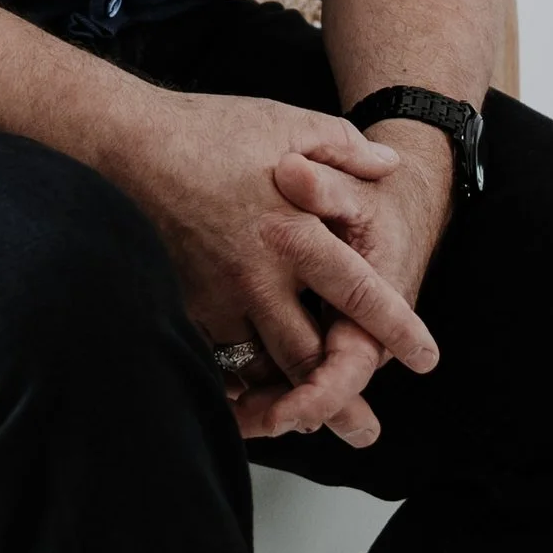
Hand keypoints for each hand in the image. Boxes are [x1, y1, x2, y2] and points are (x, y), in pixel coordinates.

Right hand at [101, 89, 437, 445]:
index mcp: (294, 232)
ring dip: (288, 400)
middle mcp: (258, 275)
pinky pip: (216, 354)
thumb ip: (343, 146)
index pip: (359, 294)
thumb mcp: (286, 121)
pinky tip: (247, 397)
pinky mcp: (183, 301)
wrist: (126, 143)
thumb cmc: (208, 130)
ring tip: (308, 423)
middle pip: (308, 356)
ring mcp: (216, 294)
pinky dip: (236, 379)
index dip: (396, 330)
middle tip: (365, 431)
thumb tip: (388, 163)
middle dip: (341, 400)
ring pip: (260, 365)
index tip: (426, 358)